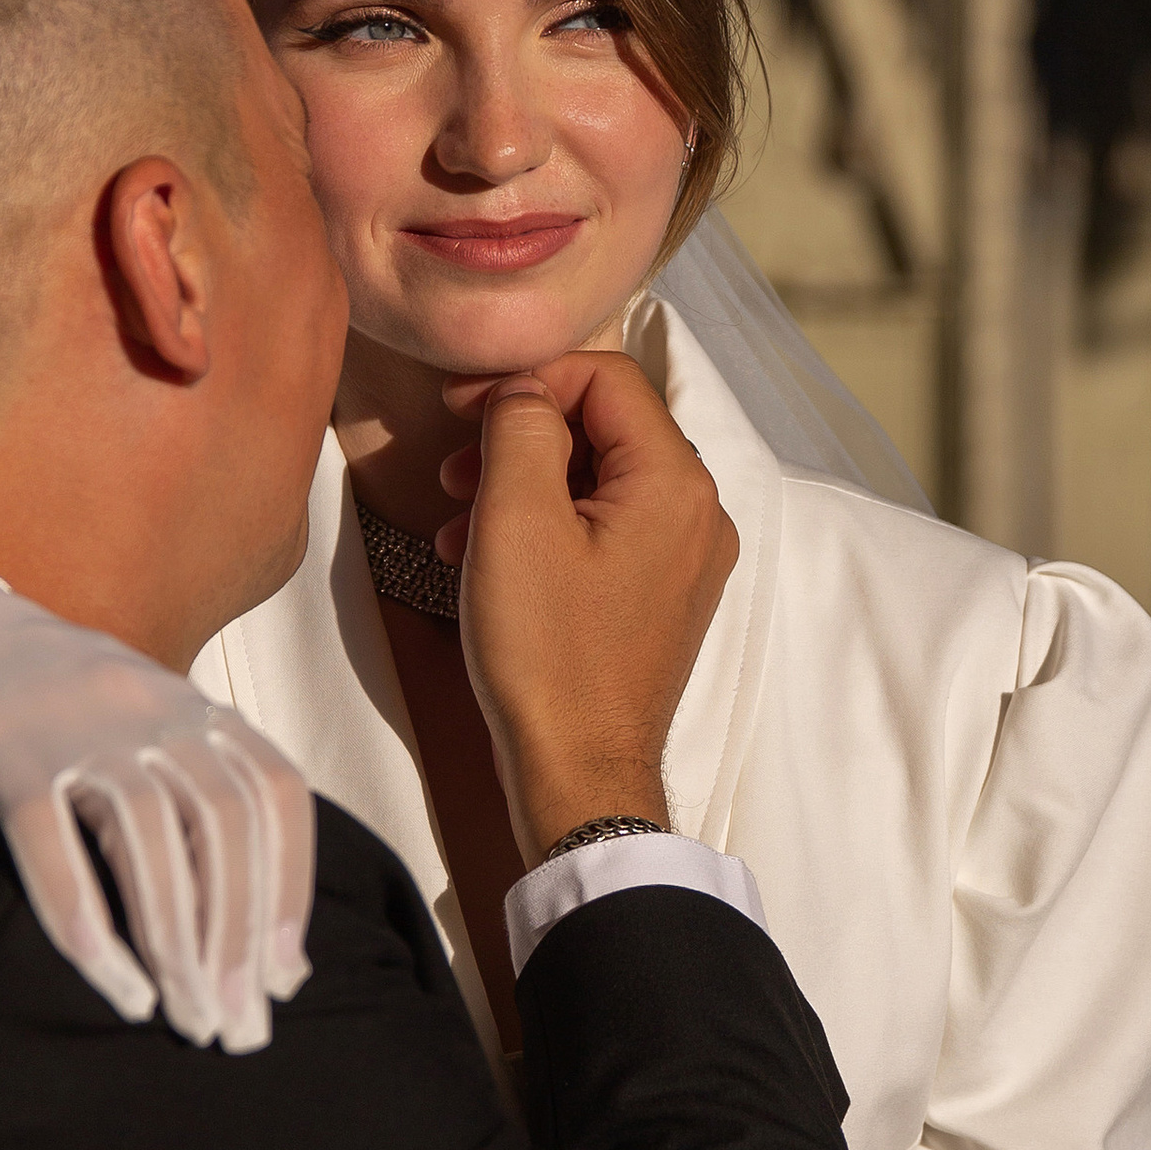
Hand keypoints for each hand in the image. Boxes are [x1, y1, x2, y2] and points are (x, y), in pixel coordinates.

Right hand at [0, 544, 314, 1050]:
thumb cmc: (42, 704)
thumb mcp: (137, 722)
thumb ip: (197, 798)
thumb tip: (259, 927)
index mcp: (190, 703)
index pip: (274, 797)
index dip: (290, 890)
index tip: (284, 978)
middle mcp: (147, 709)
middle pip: (222, 830)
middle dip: (238, 941)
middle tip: (239, 1029)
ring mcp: (73, 727)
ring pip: (148, 846)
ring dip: (177, 948)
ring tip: (189, 1022)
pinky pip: (53, 850)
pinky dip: (90, 925)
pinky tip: (117, 989)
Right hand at [440, 352, 737, 860]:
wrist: (578, 773)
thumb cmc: (548, 655)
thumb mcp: (516, 520)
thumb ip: (520, 427)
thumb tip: (525, 390)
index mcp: (676, 483)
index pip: (606, 376)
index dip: (527, 379)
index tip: (460, 410)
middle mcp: (699, 514)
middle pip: (605, 426)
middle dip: (519, 435)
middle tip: (451, 469)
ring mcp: (686, 559)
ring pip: (598, 480)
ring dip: (522, 484)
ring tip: (458, 520)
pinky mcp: (661, 596)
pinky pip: (605, 530)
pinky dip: (545, 528)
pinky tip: (487, 557)